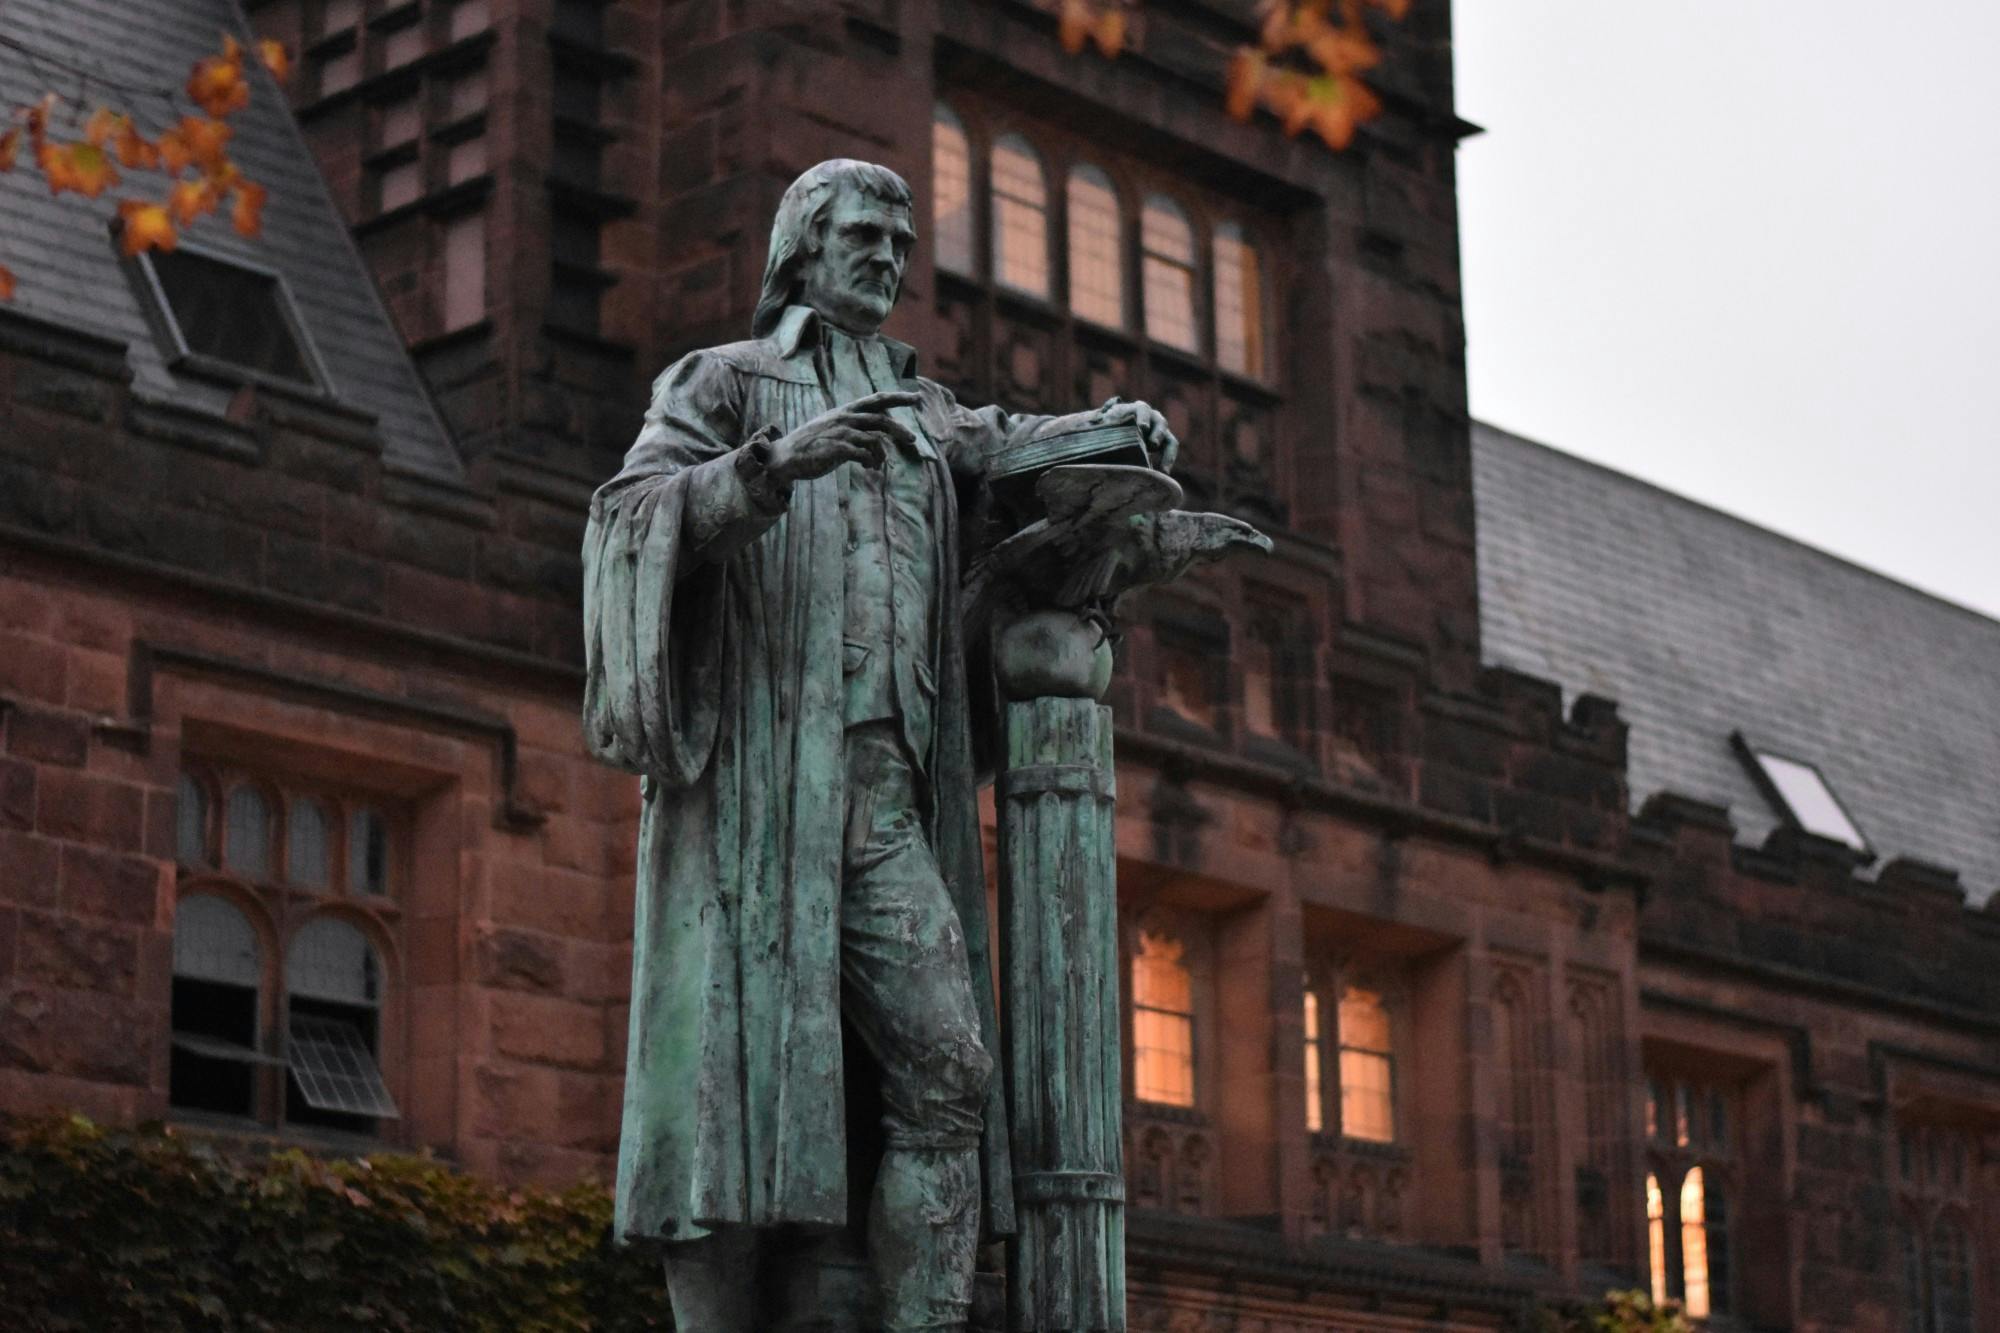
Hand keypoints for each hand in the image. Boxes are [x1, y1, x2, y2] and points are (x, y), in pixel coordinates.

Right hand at [765, 389, 921, 484]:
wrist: (786, 456)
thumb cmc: (812, 444)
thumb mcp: (833, 428)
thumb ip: (854, 428)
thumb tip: (877, 440)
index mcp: (845, 411)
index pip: (876, 400)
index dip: (897, 397)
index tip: (916, 398)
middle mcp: (845, 418)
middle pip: (882, 420)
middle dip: (900, 429)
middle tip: (912, 440)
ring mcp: (841, 433)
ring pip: (876, 440)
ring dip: (881, 454)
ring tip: (877, 464)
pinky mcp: (837, 449)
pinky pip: (865, 454)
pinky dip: (871, 462)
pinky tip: (869, 467)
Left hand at [1100, 399, 1178, 474]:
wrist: (1114, 431)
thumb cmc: (1110, 425)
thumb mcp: (1108, 423)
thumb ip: (1107, 425)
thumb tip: (1104, 429)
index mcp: (1137, 409)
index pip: (1142, 410)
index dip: (1143, 418)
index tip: (1142, 427)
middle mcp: (1152, 418)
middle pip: (1160, 423)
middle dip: (1157, 434)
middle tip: (1153, 445)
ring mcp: (1160, 432)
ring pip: (1169, 440)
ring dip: (1167, 454)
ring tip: (1163, 469)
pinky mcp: (1163, 444)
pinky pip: (1169, 453)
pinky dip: (1167, 463)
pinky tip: (1162, 475)